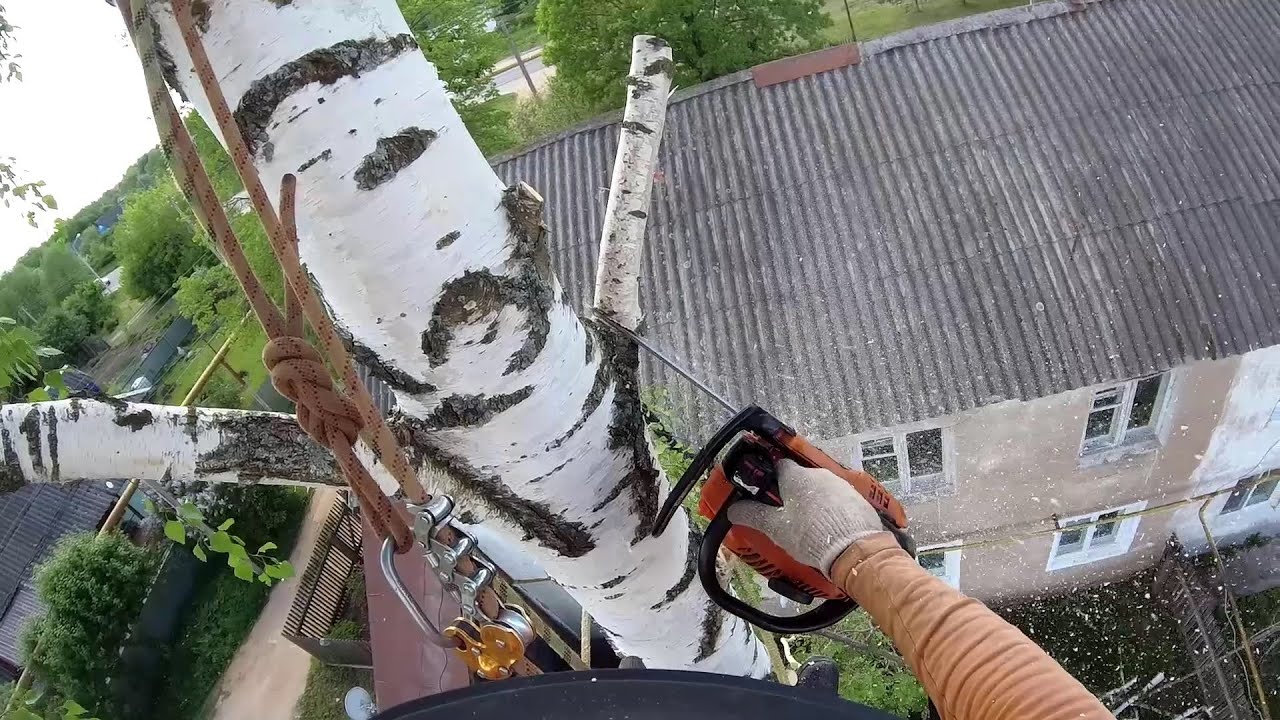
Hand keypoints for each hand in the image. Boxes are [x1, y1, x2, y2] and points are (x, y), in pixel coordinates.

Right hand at [727, 460, 886, 575]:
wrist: (853, 549)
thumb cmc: (810, 535)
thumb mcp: (775, 528)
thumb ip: (753, 515)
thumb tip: (733, 509)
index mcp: (796, 477)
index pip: (779, 466)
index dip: (771, 479)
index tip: (767, 492)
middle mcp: (819, 475)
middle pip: (800, 479)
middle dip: (792, 495)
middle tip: (786, 517)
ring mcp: (840, 485)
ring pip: (820, 489)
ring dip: (813, 502)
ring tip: (808, 527)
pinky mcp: (857, 499)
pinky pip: (838, 500)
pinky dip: (831, 511)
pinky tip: (829, 530)